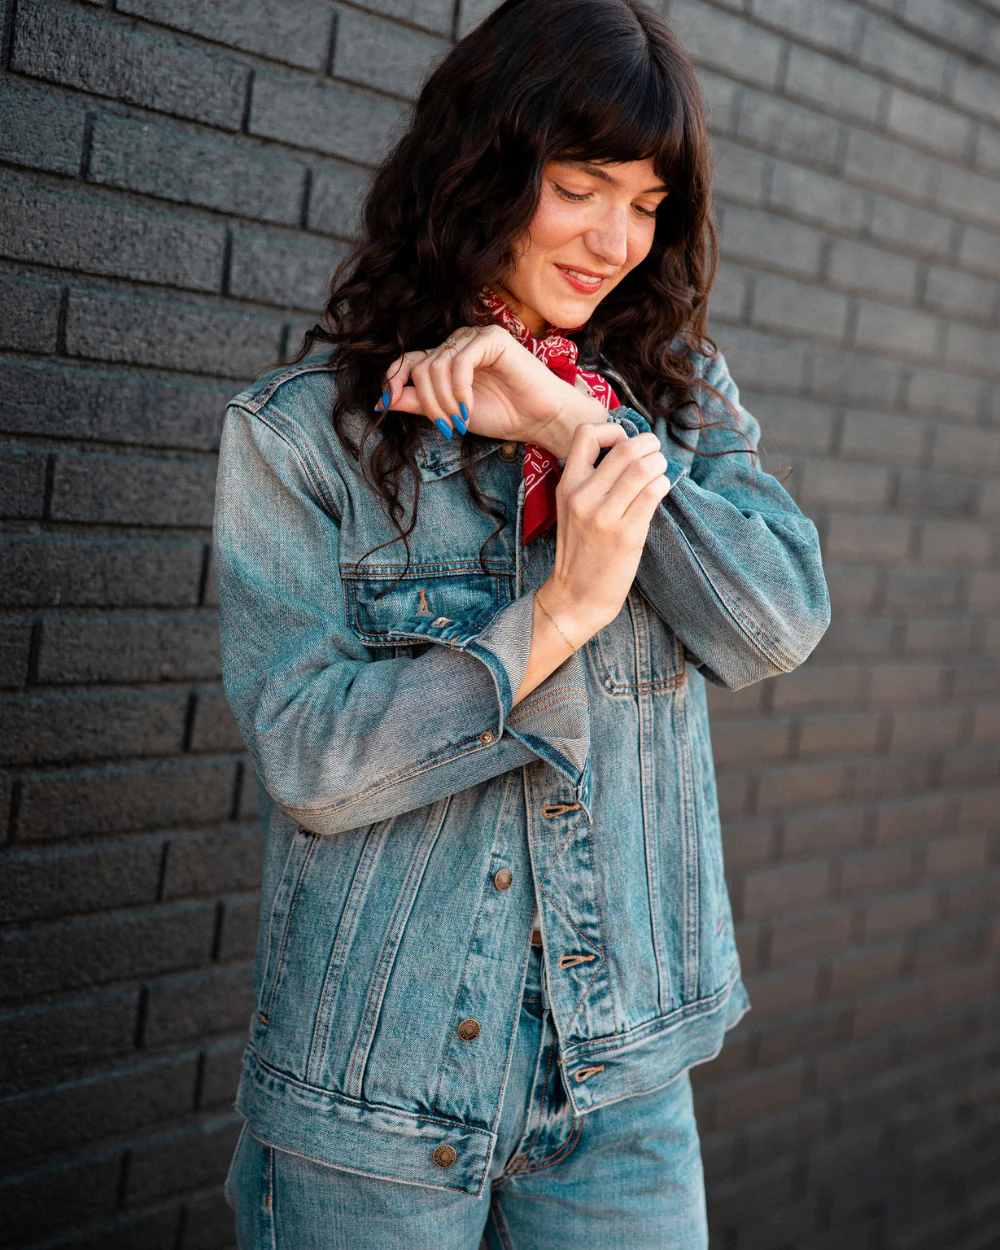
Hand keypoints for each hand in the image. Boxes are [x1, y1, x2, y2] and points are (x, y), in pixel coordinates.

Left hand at [377, 324, 608, 454]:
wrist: (539, 418)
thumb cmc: (501, 414)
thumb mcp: (449, 413)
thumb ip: (418, 403)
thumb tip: (382, 400)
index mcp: (446, 356)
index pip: (408, 360)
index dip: (392, 379)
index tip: (385, 403)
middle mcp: (458, 342)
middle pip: (420, 367)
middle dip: (428, 402)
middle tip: (447, 426)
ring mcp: (475, 337)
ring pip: (436, 365)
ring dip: (443, 400)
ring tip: (460, 420)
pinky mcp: (492, 338)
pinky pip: (460, 361)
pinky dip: (459, 389)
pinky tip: (468, 407)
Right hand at [537, 422, 671, 642]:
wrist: (577, 595)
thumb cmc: (581, 549)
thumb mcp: (571, 508)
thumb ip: (591, 479)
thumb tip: (630, 448)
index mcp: (567, 485)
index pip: (586, 433)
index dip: (613, 430)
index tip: (624, 445)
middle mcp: (583, 496)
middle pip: (626, 448)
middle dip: (649, 445)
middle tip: (655, 454)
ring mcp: (604, 516)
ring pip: (644, 468)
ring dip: (660, 464)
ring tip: (660, 472)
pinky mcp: (626, 534)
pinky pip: (654, 493)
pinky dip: (664, 485)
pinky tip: (661, 491)